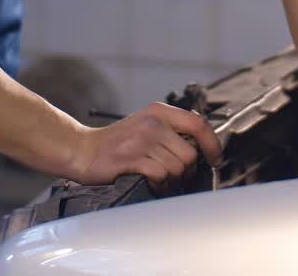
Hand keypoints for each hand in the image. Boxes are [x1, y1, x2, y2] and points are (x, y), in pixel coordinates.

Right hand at [70, 102, 222, 190]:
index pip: (199, 124)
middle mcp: (153, 122)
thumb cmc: (117, 142)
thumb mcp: (146, 125)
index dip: (213, 145)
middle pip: (191, 153)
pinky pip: (161, 175)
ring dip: (173, 181)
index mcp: (159, 112)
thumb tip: (202, 147)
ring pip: (177, 167)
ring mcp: (142, 140)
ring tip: (162, 180)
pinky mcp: (132, 158)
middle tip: (177, 177)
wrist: (83, 150)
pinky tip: (152, 183)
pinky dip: (160, 185)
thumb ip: (172, 130)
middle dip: (188, 171)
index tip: (214, 159)